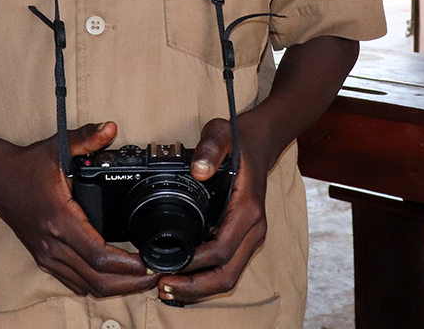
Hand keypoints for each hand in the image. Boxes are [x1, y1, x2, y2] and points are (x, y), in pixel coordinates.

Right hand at [0, 121, 156, 297]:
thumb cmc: (26, 166)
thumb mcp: (57, 148)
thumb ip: (86, 138)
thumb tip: (111, 128)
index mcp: (60, 220)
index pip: (99, 256)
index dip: (127, 266)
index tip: (148, 263)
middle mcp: (53, 244)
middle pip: (97, 280)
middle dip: (129, 283)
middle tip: (153, 275)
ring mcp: (47, 255)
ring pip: (86, 286)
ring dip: (115, 287)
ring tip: (140, 279)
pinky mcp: (43, 258)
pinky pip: (73, 282)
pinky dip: (96, 285)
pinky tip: (112, 277)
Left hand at [156, 115, 268, 305]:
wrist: (259, 143)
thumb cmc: (238, 140)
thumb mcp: (220, 134)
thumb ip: (210, 149)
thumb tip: (199, 170)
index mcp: (247, 209)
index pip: (222, 250)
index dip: (195, 265)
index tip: (168, 268)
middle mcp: (254, 228)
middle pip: (228, 274)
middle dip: (196, 287)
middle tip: (164, 288)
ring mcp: (252, 235)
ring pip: (230, 275)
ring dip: (201, 287)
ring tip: (169, 287)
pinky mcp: (246, 237)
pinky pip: (229, 266)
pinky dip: (207, 277)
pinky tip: (185, 276)